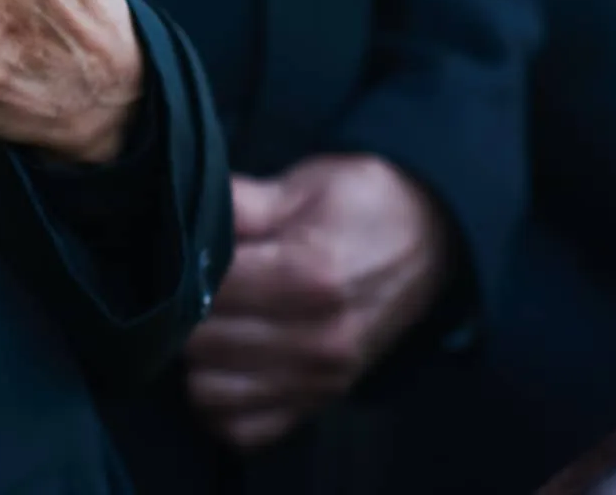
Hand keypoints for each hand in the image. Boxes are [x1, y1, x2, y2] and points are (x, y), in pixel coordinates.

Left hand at [184, 157, 451, 451]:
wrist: (431, 239)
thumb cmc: (362, 205)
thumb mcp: (306, 184)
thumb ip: (241, 202)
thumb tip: (186, 208)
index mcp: (312, 276)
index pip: (208, 289)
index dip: (184, 265)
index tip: (188, 249)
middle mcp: (318, 340)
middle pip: (200, 342)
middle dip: (184, 309)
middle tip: (194, 283)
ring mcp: (320, 380)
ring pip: (209, 392)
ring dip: (197, 359)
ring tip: (211, 320)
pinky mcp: (320, 404)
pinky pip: (242, 430)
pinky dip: (222, 404)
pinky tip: (226, 364)